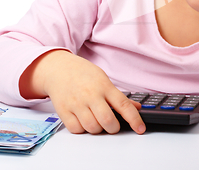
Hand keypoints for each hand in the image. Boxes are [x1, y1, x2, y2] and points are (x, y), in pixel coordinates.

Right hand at [20, 50, 145, 134]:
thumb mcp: (103, 79)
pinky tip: (84, 120)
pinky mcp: (64, 111)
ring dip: (98, 129)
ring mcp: (76, 103)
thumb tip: (136, 108)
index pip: (123, 105)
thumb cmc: (83, 74)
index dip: (134, 119)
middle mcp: (91, 95)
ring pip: (92, 128)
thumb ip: (118, 96)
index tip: (140, 128)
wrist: (58, 69)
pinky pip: (77, 130)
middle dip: (114, 128)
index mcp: (104, 86)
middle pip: (107, 121)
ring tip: (96, 120)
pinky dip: (83, 129)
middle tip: (113, 125)